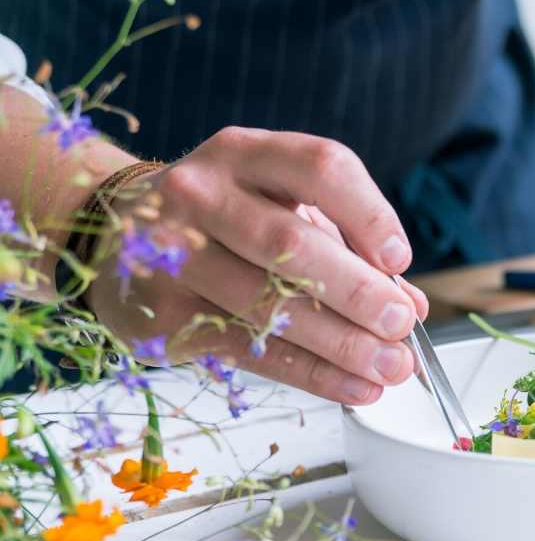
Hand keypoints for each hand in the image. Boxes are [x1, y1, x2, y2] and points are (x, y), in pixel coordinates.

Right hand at [88, 127, 428, 404]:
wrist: (115, 235)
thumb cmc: (226, 219)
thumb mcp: (284, 208)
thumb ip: (351, 248)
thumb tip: (412, 305)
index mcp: (246, 154)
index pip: (320, 168)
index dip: (369, 214)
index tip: (400, 259)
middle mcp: (203, 194)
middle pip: (292, 244)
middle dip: (358, 291)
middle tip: (400, 326)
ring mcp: (173, 253)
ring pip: (269, 303)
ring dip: (342, 343)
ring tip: (391, 367)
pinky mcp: (163, 313)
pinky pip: (251, 349)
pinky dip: (313, 373)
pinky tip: (355, 386)